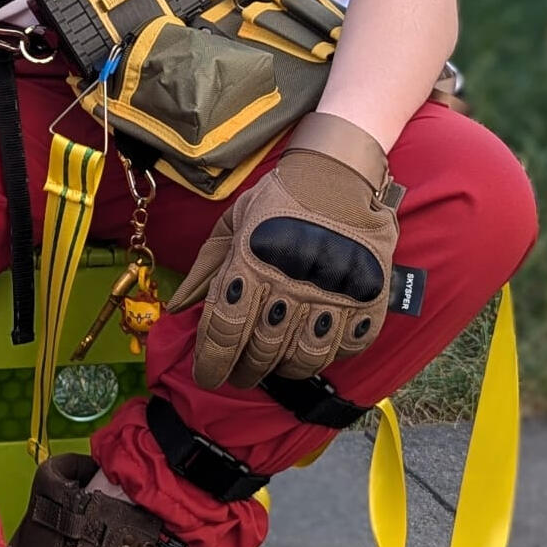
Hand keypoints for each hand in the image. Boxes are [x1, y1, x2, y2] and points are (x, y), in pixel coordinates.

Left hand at [166, 113, 403, 388]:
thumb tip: (176, 309)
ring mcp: (334, 292)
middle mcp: (291, 282)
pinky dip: (329, 354)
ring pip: (304, 358)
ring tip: (276, 363)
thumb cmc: (280, 198)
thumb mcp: (233, 223)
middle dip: (245, 370)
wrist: (340, 171)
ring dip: (285, 369)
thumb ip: (205, 268)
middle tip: (241, 373)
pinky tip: (315, 344)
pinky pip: (347, 346)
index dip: (211, 363)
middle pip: (261, 351)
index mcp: (251, 263)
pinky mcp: (369, 295)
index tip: (208, 376)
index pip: (224, 331)